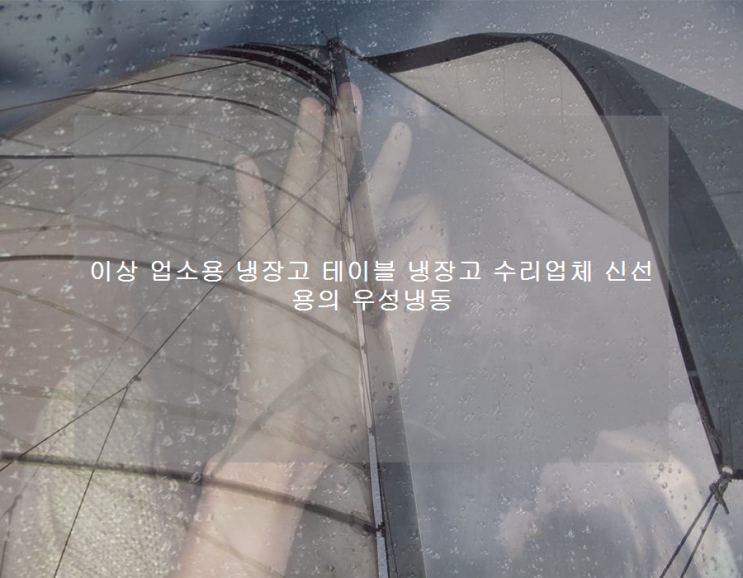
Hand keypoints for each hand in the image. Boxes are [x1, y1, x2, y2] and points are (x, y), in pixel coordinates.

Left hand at [171, 83, 446, 576]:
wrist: (284, 439)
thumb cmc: (342, 404)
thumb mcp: (393, 355)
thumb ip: (416, 295)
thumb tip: (436, 238)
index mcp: (350, 281)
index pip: (368, 210)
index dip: (381, 169)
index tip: (394, 132)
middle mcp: (312, 267)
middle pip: (327, 190)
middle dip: (339, 142)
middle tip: (348, 95)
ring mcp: (277, 273)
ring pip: (294, 200)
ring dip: (302, 153)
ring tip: (310, 108)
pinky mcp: (253, 289)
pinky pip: (252, 233)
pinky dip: (249, 199)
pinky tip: (245, 164)